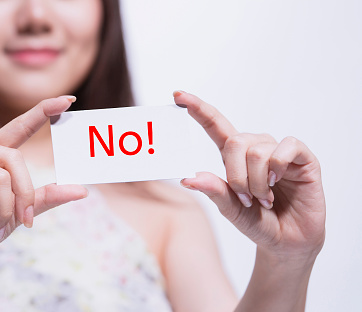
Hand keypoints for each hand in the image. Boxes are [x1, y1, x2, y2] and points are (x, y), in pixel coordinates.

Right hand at [0, 96, 87, 274]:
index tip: (68, 100)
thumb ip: (45, 197)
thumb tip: (82, 190)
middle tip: (25, 218)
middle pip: (14, 158)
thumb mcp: (19, 212)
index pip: (18, 128)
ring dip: (6, 205)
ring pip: (0, 173)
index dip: (42, 112)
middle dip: (25, 192)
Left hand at [175, 91, 325, 260]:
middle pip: (235, 142)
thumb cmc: (258, 222)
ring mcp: (279, 151)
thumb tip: (187, 178)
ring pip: (258, 150)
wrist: (288, 242)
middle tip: (248, 199)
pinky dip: (278, 168)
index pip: (215, 125)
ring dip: (257, 181)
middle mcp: (256, 148)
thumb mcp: (231, 209)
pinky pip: (286, 147)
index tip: (177, 95)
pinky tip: (280, 181)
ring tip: (266, 198)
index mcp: (234, 157)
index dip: (198, 109)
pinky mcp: (302, 157)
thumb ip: (214, 191)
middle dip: (237, 176)